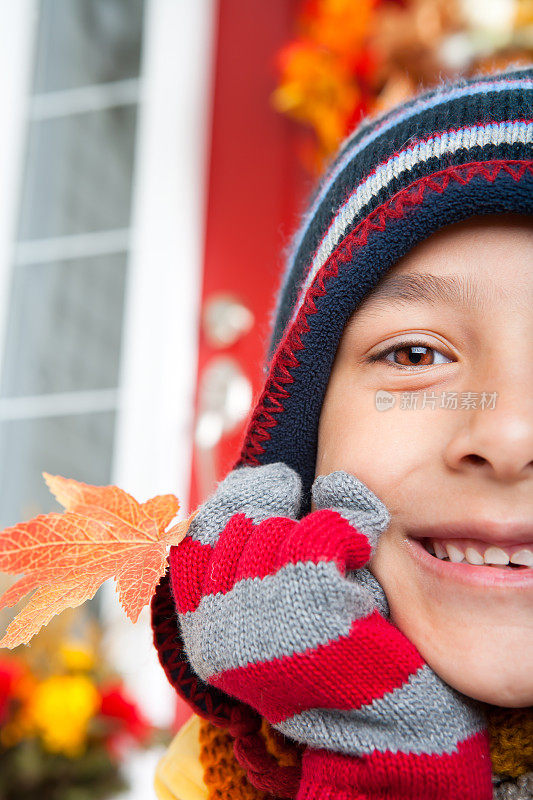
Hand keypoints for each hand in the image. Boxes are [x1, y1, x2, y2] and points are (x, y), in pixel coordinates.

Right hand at [170, 463, 491, 798]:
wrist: (387, 725)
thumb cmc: (333, 666)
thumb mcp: (277, 618)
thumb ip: (251, 563)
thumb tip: (259, 476)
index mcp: (202, 636)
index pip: (190, 548)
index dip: (228, 504)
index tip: (265, 482)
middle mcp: (218, 628)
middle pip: (235, 531)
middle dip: (276, 512)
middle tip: (307, 509)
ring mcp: (260, 616)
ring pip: (276, 530)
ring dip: (314, 526)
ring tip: (343, 543)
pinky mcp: (308, 603)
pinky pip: (319, 531)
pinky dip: (345, 525)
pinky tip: (360, 541)